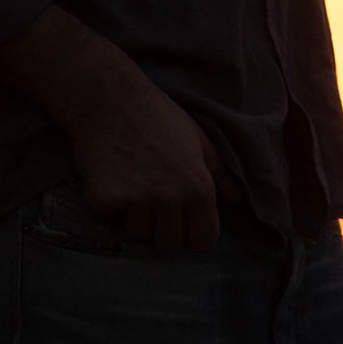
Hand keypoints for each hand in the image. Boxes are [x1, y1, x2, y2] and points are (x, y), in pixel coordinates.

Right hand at [0, 10, 221, 252]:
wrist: (108, 98)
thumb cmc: (156, 115)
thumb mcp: (197, 138)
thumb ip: (218, 173)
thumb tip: (236, 199)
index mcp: (199, 186)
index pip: (204, 240)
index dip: (193, 236)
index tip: (182, 226)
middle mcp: (171, 198)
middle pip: (169, 245)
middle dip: (161, 231)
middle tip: (150, 206)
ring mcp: (137, 201)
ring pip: (137, 236)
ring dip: (132, 219)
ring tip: (129, 188)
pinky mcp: (106, 200)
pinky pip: (109, 223)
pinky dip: (107, 209)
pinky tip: (109, 182)